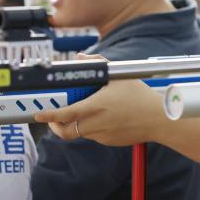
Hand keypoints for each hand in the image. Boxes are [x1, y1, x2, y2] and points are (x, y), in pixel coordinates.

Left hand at [34, 74, 164, 145]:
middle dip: (55, 126)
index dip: (49, 115)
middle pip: (66, 131)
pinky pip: (95, 136)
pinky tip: (104, 118)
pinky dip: (92, 128)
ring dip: (76, 125)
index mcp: (97, 106)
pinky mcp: (110, 141)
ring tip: (83, 114)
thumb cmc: (141, 97)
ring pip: (80, 133)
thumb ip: (98, 65)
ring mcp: (103, 135)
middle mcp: (97, 123)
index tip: (39, 114)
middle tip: (53, 119)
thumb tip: (81, 59)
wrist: (160, 120)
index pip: (65, 114)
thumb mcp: (120, 77)